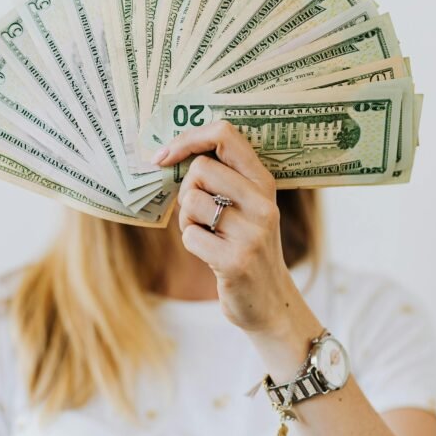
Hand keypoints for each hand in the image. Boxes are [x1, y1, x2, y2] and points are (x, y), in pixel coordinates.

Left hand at [153, 120, 311, 336]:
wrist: (269, 300)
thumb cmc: (245, 245)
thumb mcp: (246, 206)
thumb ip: (223, 178)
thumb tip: (169, 153)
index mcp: (263, 182)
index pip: (225, 135)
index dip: (188, 138)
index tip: (165, 156)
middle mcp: (262, 203)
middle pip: (200, 169)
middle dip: (187, 191)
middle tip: (200, 215)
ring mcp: (252, 232)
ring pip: (191, 201)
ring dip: (187, 220)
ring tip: (208, 235)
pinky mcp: (236, 261)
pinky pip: (190, 236)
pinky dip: (191, 244)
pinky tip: (211, 255)